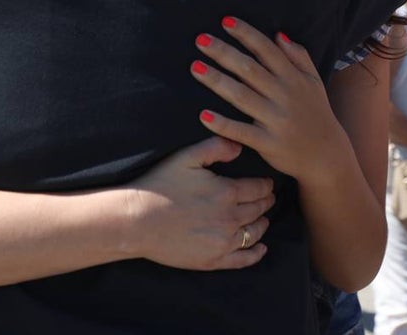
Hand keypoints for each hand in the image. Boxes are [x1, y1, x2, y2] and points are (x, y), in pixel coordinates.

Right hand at [126, 136, 273, 270]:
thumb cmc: (160, 185)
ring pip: (254, 233)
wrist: (137, 220)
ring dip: (262, 224)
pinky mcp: (213, 260)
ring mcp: (223, 242)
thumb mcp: (186, 157)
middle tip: (268, 198)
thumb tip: (239, 147)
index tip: (267, 183)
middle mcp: (230, 218)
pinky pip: (244, 259)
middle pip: (259, 210)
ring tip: (263, 219)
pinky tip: (261, 248)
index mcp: (227, 192)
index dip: (265, 185)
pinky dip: (256, 253)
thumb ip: (216, 147)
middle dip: (266, 202)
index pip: (258, 188)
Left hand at [191, 16, 345, 183]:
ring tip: (195, 67)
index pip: (267, 50)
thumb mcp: (314, 82)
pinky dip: (223, 125)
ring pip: (242, 97)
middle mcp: (284, 96)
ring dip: (217, 81)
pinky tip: (204, 116)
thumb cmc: (316, 114)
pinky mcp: (268, 143)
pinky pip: (242, 132)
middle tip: (200, 39)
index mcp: (293, 78)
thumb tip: (278, 35)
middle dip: (224, 53)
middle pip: (249, 69)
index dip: (247, 34)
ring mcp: (276, 120)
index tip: (225, 22)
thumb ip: (299, 56)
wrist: (327, 156)